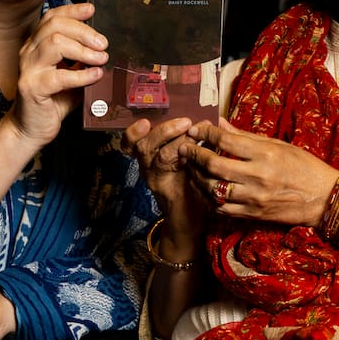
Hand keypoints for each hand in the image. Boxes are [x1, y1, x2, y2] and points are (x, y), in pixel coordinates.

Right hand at [10, 2, 107, 145]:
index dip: (72, 10)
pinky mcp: (32, 88)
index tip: (91, 10)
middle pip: (55, 26)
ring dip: (83, 50)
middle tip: (103, 43)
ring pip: (54, 44)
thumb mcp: (71, 74)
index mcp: (37, 45)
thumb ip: (83, 60)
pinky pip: (59, 76)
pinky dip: (81, 75)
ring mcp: (29, 70)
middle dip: (83, 31)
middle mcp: (29, 53)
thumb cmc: (53, 101)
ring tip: (100, 59)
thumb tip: (105, 48)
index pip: (52, 17)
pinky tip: (95, 75)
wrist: (31, 129)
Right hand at [123, 116, 207, 252]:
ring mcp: (154, 179)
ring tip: (193, 133)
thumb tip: (205, 119)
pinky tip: (194, 153)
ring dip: (176, 141)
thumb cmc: (191, 184)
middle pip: (144, 144)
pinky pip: (169, 171)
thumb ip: (192, 141)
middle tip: (185, 122)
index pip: (133, 140)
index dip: (135, 130)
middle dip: (164, 130)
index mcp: (150, 156)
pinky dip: (181, 158)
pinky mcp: (164, 189)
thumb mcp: (188, 159)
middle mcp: (147, 166)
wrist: (189, 219)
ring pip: (157, 155)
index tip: (146, 121)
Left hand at [181, 119, 338, 228]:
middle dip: (194, 154)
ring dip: (196, 177)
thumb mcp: (278, 145)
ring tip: (191, 168)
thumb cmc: (304, 166)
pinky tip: (203, 188)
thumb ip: (245, 136)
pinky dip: (208, 198)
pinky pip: (221, 208)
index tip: (196, 129)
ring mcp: (253, 198)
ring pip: (212, 189)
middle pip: (214, 165)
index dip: (206, 133)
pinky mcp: (252, 214)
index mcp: (266, 154)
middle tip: (185, 147)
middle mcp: (258, 176)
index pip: (226, 140)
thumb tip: (219, 123)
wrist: (323, 199)